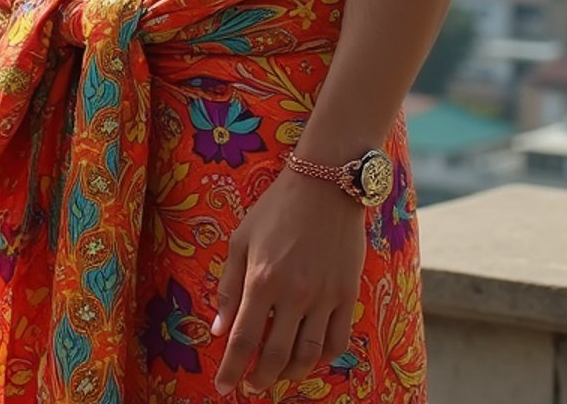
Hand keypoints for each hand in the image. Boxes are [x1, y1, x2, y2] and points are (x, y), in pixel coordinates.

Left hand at [212, 166, 365, 395]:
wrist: (325, 183)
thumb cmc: (276, 208)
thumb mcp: (242, 239)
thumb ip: (229, 287)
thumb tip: (219, 330)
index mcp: (262, 279)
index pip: (243, 340)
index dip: (231, 369)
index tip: (223, 387)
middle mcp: (294, 293)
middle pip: (275, 356)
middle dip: (259, 380)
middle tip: (250, 386)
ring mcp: (324, 296)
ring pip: (308, 355)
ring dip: (289, 375)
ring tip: (277, 376)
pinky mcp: (348, 294)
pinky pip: (337, 342)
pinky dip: (322, 359)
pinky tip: (309, 358)